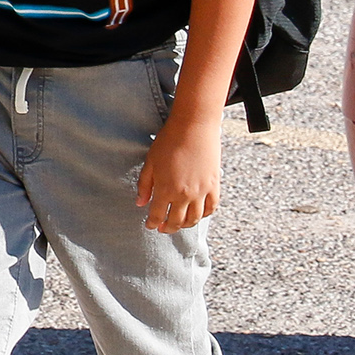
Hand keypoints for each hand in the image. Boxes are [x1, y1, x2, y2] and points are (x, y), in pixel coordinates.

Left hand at [135, 113, 222, 232]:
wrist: (194, 126)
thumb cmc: (168, 141)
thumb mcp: (150, 162)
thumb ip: (144, 185)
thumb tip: (140, 203)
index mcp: (165, 190)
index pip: (157, 216)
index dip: (152, 223)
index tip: (150, 225)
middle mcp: (184, 195)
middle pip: (176, 221)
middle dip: (168, 228)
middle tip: (163, 228)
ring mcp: (201, 192)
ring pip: (194, 219)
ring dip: (185, 225)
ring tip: (179, 223)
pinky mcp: (214, 185)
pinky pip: (211, 207)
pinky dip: (204, 215)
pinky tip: (197, 214)